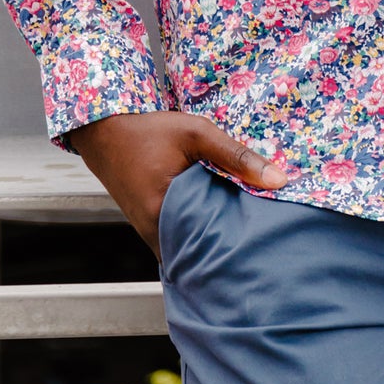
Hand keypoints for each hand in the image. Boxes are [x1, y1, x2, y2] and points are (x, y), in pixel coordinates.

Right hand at [69, 110, 288, 255]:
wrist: (105, 131)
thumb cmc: (146, 130)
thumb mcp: (195, 133)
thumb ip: (236, 155)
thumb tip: (278, 180)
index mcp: (165, 215)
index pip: (212, 248)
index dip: (239, 249)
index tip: (263, 247)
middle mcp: (155, 233)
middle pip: (202, 253)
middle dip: (229, 250)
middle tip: (259, 246)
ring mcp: (151, 234)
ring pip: (190, 247)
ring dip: (212, 241)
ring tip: (243, 235)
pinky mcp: (150, 228)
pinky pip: (179, 239)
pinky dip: (197, 233)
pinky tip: (216, 221)